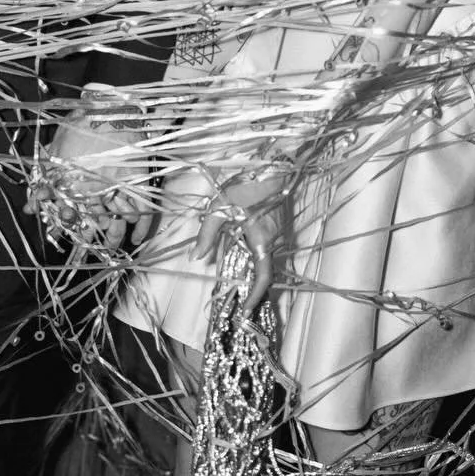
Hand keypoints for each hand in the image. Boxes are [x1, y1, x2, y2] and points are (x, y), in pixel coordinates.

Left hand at [29, 115, 152, 250]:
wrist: (112, 107)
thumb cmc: (81, 126)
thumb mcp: (55, 151)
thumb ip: (42, 181)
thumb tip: (29, 207)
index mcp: (76, 182)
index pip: (68, 215)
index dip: (64, 226)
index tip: (61, 234)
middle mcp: (98, 189)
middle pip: (93, 223)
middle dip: (88, 237)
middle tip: (86, 245)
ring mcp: (121, 187)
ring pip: (118, 222)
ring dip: (114, 238)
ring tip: (110, 246)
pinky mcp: (141, 182)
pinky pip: (144, 211)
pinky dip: (142, 228)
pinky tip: (136, 240)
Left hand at [195, 169, 288, 313]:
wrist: (273, 165)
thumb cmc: (247, 185)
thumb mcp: (220, 208)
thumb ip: (207, 234)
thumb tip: (196, 258)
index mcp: (262, 241)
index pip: (263, 277)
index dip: (256, 296)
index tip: (246, 310)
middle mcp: (274, 242)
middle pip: (264, 272)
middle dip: (251, 289)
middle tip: (236, 303)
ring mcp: (279, 234)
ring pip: (265, 260)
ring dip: (252, 272)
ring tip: (236, 282)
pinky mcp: (278, 227)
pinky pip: (267, 248)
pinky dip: (255, 258)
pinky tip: (241, 253)